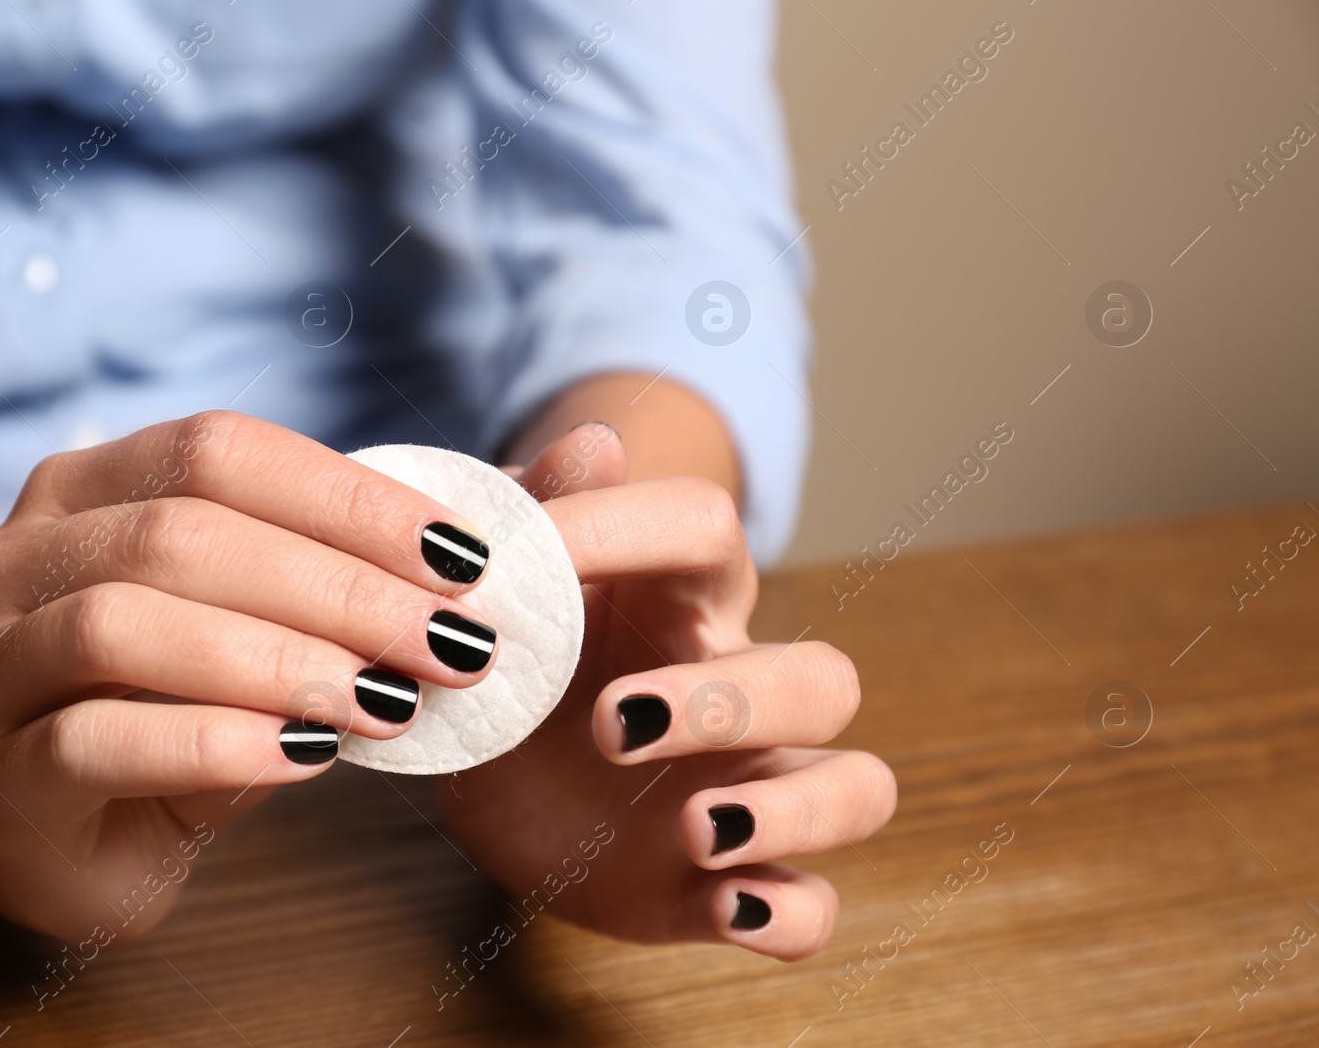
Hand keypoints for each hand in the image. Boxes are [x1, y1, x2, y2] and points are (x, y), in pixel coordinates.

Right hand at [0, 412, 501, 938]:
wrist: (49, 826)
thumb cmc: (176, 702)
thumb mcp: (272, 619)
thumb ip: (371, 560)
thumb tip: (536, 497)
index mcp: (87, 486)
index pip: (221, 451)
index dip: (349, 498)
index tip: (464, 555)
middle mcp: (18, 554)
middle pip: (183, 534)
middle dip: (339, 587)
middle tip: (451, 641)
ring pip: (124, 626)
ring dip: (279, 660)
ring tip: (389, 701)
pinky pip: (95, 740)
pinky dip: (213, 741)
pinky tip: (305, 758)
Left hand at [438, 423, 896, 960]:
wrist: (497, 792)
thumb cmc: (517, 670)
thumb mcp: (510, 599)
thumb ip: (541, 514)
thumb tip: (593, 442)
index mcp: (680, 603)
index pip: (705, 530)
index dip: (626, 529)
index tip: (525, 560)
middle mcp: (739, 695)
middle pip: (821, 676)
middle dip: (729, 700)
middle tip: (612, 726)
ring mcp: (749, 794)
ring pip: (857, 787)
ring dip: (794, 809)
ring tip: (699, 832)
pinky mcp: (730, 886)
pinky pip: (813, 908)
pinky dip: (790, 912)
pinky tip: (728, 908)